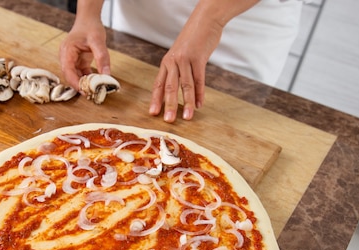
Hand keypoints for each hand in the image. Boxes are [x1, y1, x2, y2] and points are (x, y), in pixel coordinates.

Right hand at [59, 17, 110, 90]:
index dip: (75, 83)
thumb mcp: (98, 42)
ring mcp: (71, 59)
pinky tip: (96, 83)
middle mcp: (66, 56)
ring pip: (75, 76)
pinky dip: (87, 78)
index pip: (68, 71)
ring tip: (94, 90)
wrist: (89, 19)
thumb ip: (102, 58)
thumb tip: (107, 75)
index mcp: (67, 51)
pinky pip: (81, 73)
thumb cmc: (91, 27)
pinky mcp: (77, 61)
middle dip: (79, 85)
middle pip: (70, 75)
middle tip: (91, 94)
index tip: (84, 91)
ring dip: (84, 83)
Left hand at [149, 0, 258, 122]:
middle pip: (170, 87)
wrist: (205, 20)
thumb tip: (176, 90)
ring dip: (187, 103)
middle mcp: (174, 62)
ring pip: (186, 85)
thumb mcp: (180, 55)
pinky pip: (199, 79)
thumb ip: (177, 71)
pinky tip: (200, 104)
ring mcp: (186, 59)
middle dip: (169, 105)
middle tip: (168, 120)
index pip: (158, 84)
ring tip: (187, 117)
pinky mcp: (199, 58)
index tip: (153, 113)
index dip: (156, 99)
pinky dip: (200, 93)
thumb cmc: (192, 40)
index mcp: (167, 62)